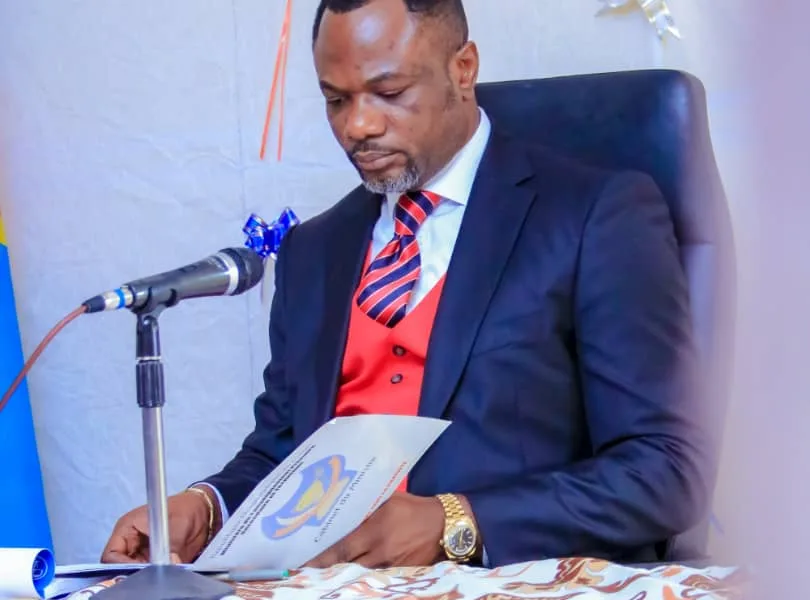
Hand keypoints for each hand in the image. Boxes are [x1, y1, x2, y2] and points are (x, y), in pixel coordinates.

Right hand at [100, 487, 219, 563]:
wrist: (203, 512)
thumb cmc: (187, 509)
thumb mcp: (179, 525)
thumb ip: (171, 546)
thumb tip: (169, 563)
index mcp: (128, 527)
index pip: (111, 554)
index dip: (120, 565)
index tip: (138, 571)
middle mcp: (131, 543)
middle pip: (119, 566)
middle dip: (133, 573)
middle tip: (150, 575)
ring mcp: (141, 554)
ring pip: (133, 572)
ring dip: (145, 575)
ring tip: (160, 573)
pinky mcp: (153, 562)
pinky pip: (148, 574)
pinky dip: (155, 576)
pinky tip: (165, 574)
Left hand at [304, 492, 445, 568]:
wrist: (445, 525)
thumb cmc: (413, 508)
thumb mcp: (389, 500)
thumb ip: (366, 506)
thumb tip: (343, 507)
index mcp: (376, 529)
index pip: (343, 548)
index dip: (322, 558)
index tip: (305, 562)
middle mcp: (381, 550)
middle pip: (348, 565)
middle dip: (328, 569)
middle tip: (308, 571)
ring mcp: (391, 566)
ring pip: (361, 574)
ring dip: (345, 574)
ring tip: (326, 575)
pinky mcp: (402, 574)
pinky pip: (377, 578)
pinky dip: (364, 578)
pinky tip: (353, 578)